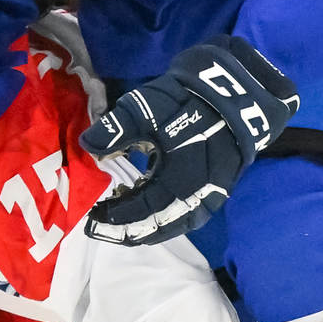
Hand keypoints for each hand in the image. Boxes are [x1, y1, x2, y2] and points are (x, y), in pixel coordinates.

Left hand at [79, 35, 296, 244]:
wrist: (235, 93)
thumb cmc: (188, 103)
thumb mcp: (144, 111)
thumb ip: (115, 131)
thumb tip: (88, 147)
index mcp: (177, 185)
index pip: (139, 214)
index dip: (112, 218)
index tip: (90, 218)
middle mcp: (196, 200)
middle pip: (155, 227)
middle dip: (125, 228)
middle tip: (100, 224)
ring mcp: (208, 197)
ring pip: (171, 224)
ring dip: (144, 224)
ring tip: (118, 216)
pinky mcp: (214, 190)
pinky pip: (183, 215)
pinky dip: (161, 215)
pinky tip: (144, 203)